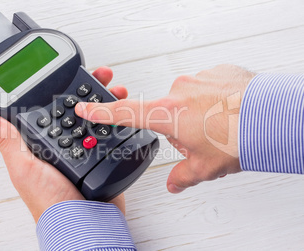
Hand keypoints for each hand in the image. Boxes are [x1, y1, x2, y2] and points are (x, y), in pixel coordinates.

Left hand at [0, 67, 127, 222]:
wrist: (84, 223)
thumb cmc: (51, 202)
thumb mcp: (24, 167)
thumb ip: (8, 141)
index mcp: (43, 143)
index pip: (50, 107)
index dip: (59, 89)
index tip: (68, 74)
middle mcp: (64, 144)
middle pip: (78, 108)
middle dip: (89, 89)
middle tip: (99, 75)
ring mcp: (86, 149)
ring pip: (97, 118)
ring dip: (107, 101)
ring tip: (114, 87)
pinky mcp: (103, 156)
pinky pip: (112, 133)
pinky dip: (118, 120)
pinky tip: (123, 111)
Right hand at [75, 64, 255, 192]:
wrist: (271, 118)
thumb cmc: (238, 139)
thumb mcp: (205, 168)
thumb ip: (182, 177)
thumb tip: (173, 184)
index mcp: (167, 114)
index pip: (124, 113)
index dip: (100, 112)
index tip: (84, 106)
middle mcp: (178, 92)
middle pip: (166, 113)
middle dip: (179, 128)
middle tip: (202, 140)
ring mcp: (197, 78)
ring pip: (188, 100)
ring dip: (198, 114)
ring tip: (220, 127)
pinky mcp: (216, 71)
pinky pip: (206, 87)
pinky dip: (213, 100)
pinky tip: (228, 112)